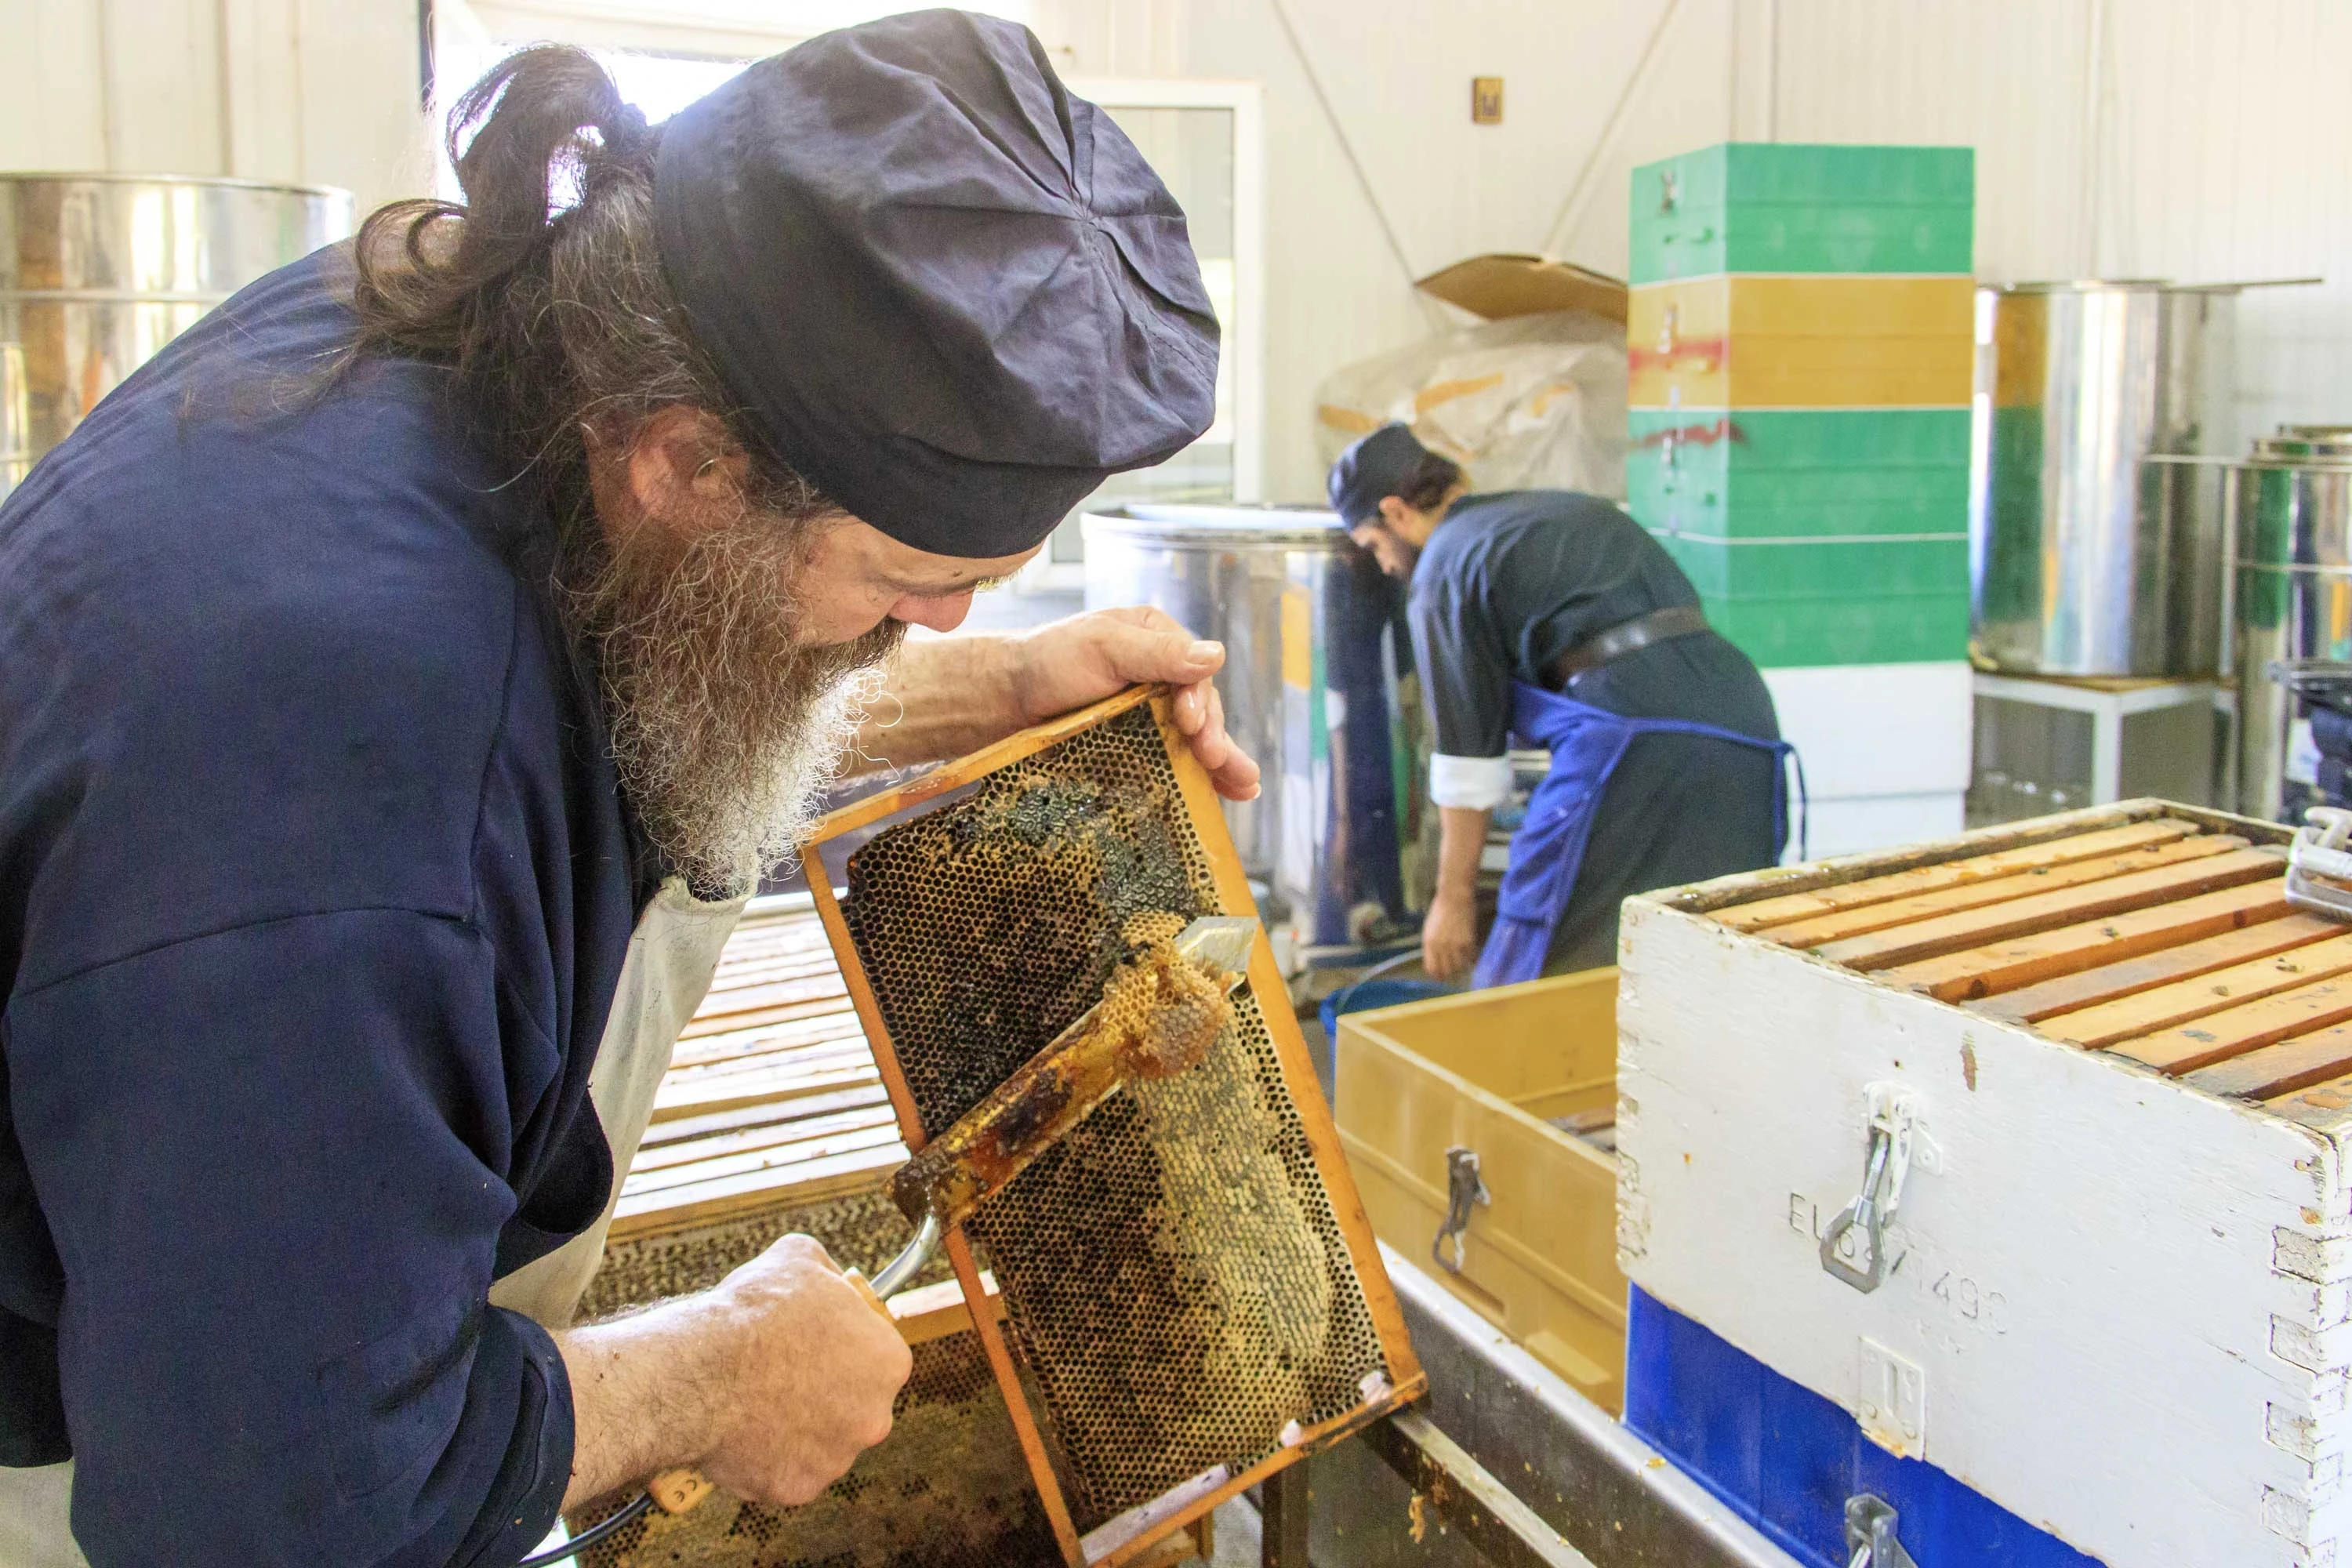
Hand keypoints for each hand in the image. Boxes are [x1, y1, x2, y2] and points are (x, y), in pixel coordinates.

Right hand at [557, 1232, 911, 1512]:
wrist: (702, 1372)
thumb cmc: (754, 1313)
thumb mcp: (798, 1258)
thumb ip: (826, 1269)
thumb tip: (828, 1275)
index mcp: (889, 1363)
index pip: (876, 1357)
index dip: (843, 1346)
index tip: (814, 1342)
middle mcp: (875, 1418)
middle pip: (852, 1405)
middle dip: (823, 1391)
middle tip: (783, 1372)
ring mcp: (836, 1460)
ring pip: (819, 1442)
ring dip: (795, 1426)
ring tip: (755, 1398)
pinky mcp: (797, 1489)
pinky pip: (784, 1472)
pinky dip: (765, 1457)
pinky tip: (742, 1429)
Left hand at [1008, 607, 1261, 800]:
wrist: (1001, 701)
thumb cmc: (1046, 662)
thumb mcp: (1102, 646)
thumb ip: (1156, 652)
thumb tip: (1215, 655)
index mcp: (1157, 640)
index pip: (1195, 673)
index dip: (1200, 701)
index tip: (1192, 724)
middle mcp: (1160, 675)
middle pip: (1201, 709)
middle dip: (1214, 736)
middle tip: (1215, 759)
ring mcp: (1150, 712)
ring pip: (1195, 737)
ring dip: (1223, 762)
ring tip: (1245, 787)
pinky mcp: (1137, 743)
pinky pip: (1174, 758)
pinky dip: (1200, 776)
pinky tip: (1227, 792)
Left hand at [1421, 890, 1479, 982]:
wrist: (1454, 896)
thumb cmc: (1440, 911)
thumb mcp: (1430, 929)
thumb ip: (1432, 946)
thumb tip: (1436, 961)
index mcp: (1429, 943)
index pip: (1432, 969)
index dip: (1437, 976)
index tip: (1442, 977)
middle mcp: (1441, 947)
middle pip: (1446, 971)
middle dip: (1450, 975)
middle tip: (1455, 975)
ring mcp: (1455, 945)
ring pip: (1459, 967)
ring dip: (1462, 968)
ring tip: (1464, 965)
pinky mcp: (1468, 941)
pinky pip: (1471, 957)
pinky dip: (1472, 960)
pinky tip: (1472, 958)